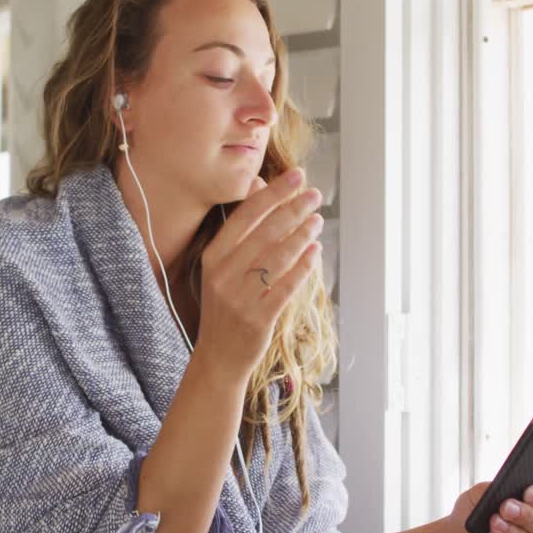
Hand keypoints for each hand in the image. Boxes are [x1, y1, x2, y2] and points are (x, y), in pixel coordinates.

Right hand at [194, 167, 322, 377]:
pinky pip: (286, 286)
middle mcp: (224, 274)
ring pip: (278, 257)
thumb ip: (242, 228)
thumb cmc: (226, 305)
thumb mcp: (223, 266)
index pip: (246, 215)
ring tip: (318, 220)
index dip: (274, 193)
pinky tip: (316, 251)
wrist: (218, 357)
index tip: (297, 175)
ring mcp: (240, 297)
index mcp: (213, 256)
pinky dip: (304, 267)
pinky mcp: (258, 318)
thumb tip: (259, 185)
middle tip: (315, 194)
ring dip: (302, 234)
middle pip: (265, 232)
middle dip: (294, 209)